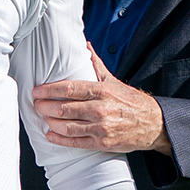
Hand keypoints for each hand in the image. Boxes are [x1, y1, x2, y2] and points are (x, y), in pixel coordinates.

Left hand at [32, 44, 170, 154]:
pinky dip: (60, 139)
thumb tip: (85, 45)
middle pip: (64, 108)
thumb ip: (95, 64)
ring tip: (43, 118)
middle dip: (45, 107)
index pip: (69, 89)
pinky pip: (76, 142)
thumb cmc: (130, 101)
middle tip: (36, 105)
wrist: (153, 124)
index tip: (37, 91)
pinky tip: (51, 134)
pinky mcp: (102, 143)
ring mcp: (101, 128)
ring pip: (67, 126)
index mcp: (102, 91)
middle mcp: (100, 109)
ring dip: (50, 122)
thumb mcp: (113, 80)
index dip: (49, 90)